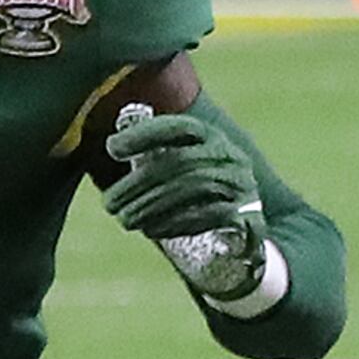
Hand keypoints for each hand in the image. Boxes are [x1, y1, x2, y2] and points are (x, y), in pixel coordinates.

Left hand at [104, 104, 267, 299]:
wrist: (246, 231)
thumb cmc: (199, 196)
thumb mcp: (181, 171)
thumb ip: (154, 159)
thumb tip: (114, 146)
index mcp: (210, 137)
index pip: (178, 127)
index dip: (144, 135)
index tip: (111, 149)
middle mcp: (229, 155)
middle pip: (181, 162)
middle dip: (139, 184)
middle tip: (109, 204)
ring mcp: (241, 184)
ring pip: (194, 187)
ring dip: (153, 206)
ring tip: (125, 220)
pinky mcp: (248, 214)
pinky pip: (210, 216)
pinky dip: (177, 222)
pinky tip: (151, 230)